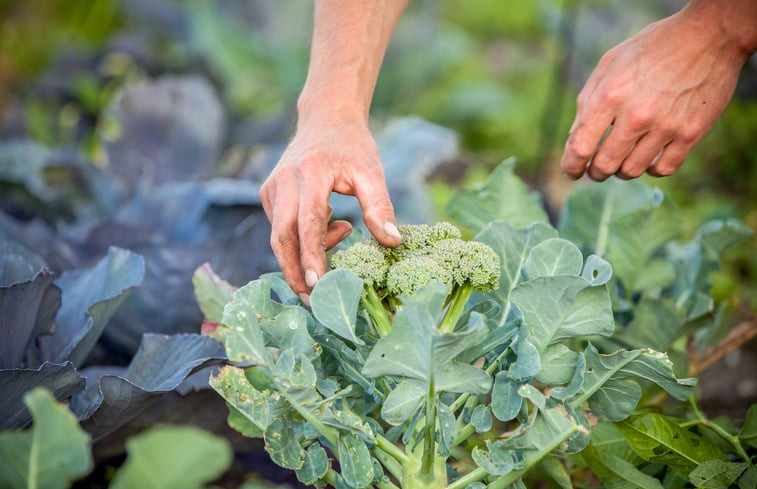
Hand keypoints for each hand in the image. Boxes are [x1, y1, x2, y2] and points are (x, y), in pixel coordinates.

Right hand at [260, 119, 401, 300]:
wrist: (326, 118)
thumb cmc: (352, 147)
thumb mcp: (372, 172)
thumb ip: (380, 208)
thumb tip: (392, 243)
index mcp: (309, 173)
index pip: (307, 224)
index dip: (311, 256)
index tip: (317, 285)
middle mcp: (284, 182)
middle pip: (282, 238)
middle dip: (296, 273)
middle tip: (315, 301)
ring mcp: (271, 188)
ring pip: (279, 237)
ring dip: (301, 259)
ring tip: (334, 257)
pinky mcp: (268, 194)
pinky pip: (281, 228)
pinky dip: (303, 241)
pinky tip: (334, 227)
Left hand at [561, 6, 748, 180]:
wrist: (709, 35)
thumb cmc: (653, 47)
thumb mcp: (610, 64)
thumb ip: (588, 102)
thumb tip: (575, 139)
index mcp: (611, 95)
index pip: (580, 147)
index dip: (571, 166)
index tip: (572, 170)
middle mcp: (637, 115)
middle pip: (605, 165)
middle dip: (595, 172)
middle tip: (597, 169)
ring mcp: (666, 126)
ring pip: (632, 171)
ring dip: (622, 171)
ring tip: (623, 159)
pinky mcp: (691, 133)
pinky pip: (663, 169)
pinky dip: (651, 169)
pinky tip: (649, 158)